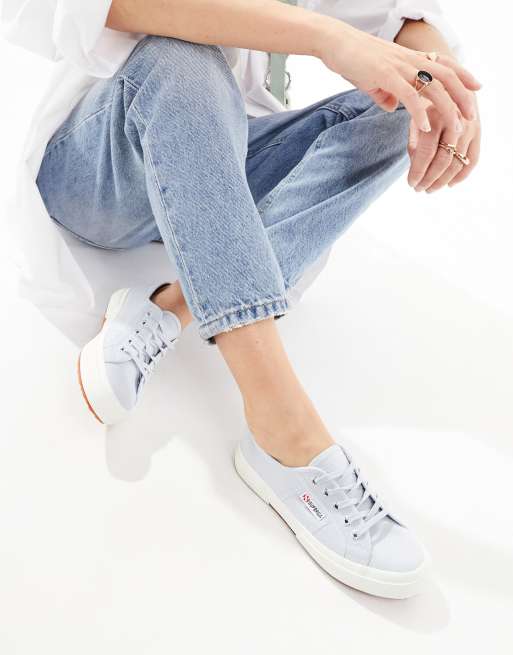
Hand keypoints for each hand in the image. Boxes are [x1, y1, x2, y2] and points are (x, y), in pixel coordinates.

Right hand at [319, 26, 480, 133]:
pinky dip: (419, 112)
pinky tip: (425, 126)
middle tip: (472, 116)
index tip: (476, 88)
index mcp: (410, 59)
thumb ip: (386, 94)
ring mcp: (399, 67)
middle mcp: (410, 60)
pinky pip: (409, 95)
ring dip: (447, 109)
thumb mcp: (374, 80)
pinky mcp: (385, 75)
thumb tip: (392, 108)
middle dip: (462, 96)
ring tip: (455, 127)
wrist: (335, 43)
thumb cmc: (353, 60)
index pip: (444, 64)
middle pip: (446, 76)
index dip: (462, 75)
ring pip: (433, 87)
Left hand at [407, 96, 480, 191]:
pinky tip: (450, 184)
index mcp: (437, 116)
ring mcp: (470, 128)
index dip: (418, 171)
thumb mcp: (416, 116)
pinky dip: (462, 175)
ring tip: (430, 188)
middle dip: (429, 179)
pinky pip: (473, 159)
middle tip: (418, 189)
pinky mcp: (478, 132)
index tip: (410, 183)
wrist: (451, 81)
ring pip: (458, 163)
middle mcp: (457, 122)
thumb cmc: (428, 101)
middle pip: (443, 160)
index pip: (427, 152)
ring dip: (443, 181)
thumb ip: (414, 140)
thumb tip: (415, 166)